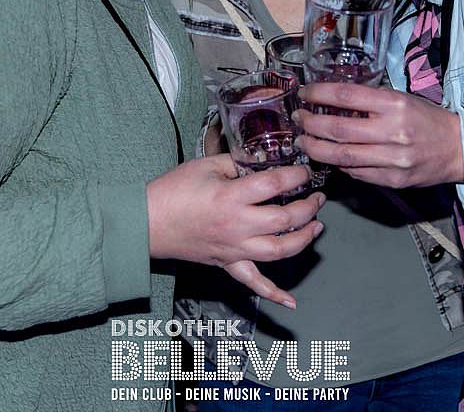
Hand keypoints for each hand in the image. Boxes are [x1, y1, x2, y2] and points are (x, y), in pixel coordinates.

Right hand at [147, 154, 323, 306]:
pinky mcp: (227, 263)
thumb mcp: (205, 165)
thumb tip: (259, 163)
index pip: (275, 185)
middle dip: (308, 208)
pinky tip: (290, 301)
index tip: (304, 170)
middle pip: (285, 221)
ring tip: (316, 227)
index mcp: (231, 197)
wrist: (146, 222)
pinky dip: (273, 293)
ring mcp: (234, 249)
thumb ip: (236, 163)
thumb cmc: (172, 191)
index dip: (296, 175)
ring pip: (279, 251)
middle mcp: (237, 226)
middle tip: (317, 197)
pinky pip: (252, 283)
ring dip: (303, 240)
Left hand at [296, 83, 463, 188]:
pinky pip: (355, 173)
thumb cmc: (427, 119)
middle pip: (338, 130)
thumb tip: (331, 100)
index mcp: (395, 105)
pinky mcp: (391, 180)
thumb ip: (370, 101)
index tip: (305, 93)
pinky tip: (329, 156)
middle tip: (299, 119)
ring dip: (315, 148)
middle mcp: (392, 132)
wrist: (458, 149)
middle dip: (310, 124)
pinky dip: (338, 164)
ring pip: (341, 156)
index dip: (319, 94)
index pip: (346, 96)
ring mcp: (392, 160)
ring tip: (303, 141)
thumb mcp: (401, 99)